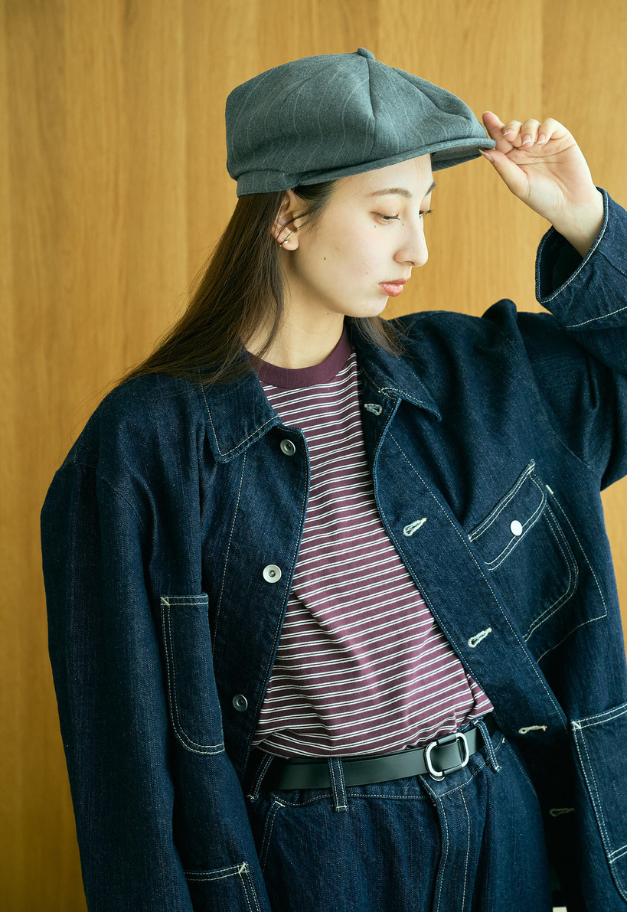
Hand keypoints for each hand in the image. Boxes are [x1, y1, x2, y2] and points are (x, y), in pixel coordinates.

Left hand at [480, 111, 601, 236]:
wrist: (569, 204)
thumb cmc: (541, 198)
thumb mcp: (519, 184)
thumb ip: (502, 166)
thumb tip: (484, 151)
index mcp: (513, 160)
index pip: (500, 141)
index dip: (493, 127)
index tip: (486, 116)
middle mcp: (526, 149)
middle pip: (513, 129)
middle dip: (509, 128)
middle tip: (509, 137)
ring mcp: (543, 142)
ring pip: (530, 124)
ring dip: (527, 131)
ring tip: (529, 144)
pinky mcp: (560, 138)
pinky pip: (550, 124)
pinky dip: (544, 128)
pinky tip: (542, 141)